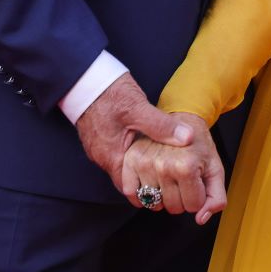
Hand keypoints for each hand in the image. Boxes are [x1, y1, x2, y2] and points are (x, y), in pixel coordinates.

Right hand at [75, 73, 194, 185]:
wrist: (84, 78)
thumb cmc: (108, 93)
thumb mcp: (138, 108)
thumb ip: (161, 125)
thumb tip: (187, 138)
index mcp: (111, 156)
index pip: (130, 189)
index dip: (149, 193)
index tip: (167, 191)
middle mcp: (103, 157)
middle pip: (128, 180)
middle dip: (147, 182)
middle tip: (170, 181)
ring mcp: (100, 147)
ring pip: (124, 166)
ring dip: (141, 168)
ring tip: (163, 166)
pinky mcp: (101, 137)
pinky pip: (119, 153)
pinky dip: (133, 155)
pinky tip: (147, 147)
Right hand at [120, 114, 225, 223]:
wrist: (178, 116)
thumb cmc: (198, 143)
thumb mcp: (215, 167)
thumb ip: (216, 196)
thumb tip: (201, 219)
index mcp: (186, 166)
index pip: (194, 206)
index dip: (198, 195)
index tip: (196, 178)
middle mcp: (162, 166)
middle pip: (174, 208)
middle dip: (181, 197)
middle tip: (182, 177)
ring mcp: (143, 164)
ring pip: (153, 204)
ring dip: (161, 196)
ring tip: (167, 176)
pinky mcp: (128, 161)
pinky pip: (131, 193)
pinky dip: (141, 194)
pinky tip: (151, 183)